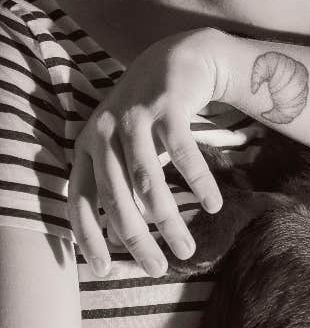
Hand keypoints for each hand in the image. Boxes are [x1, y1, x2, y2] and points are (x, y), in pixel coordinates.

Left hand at [68, 29, 225, 277]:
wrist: (180, 58)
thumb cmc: (151, 113)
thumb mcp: (123, 145)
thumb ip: (117, 181)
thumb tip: (121, 236)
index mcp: (87, 146)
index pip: (78, 201)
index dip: (89, 238)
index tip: (105, 270)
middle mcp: (103, 132)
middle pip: (116, 199)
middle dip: (138, 240)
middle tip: (159, 268)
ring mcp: (135, 117)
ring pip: (148, 182)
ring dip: (170, 220)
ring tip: (189, 248)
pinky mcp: (166, 105)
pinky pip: (182, 154)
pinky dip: (199, 182)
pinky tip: (214, 204)